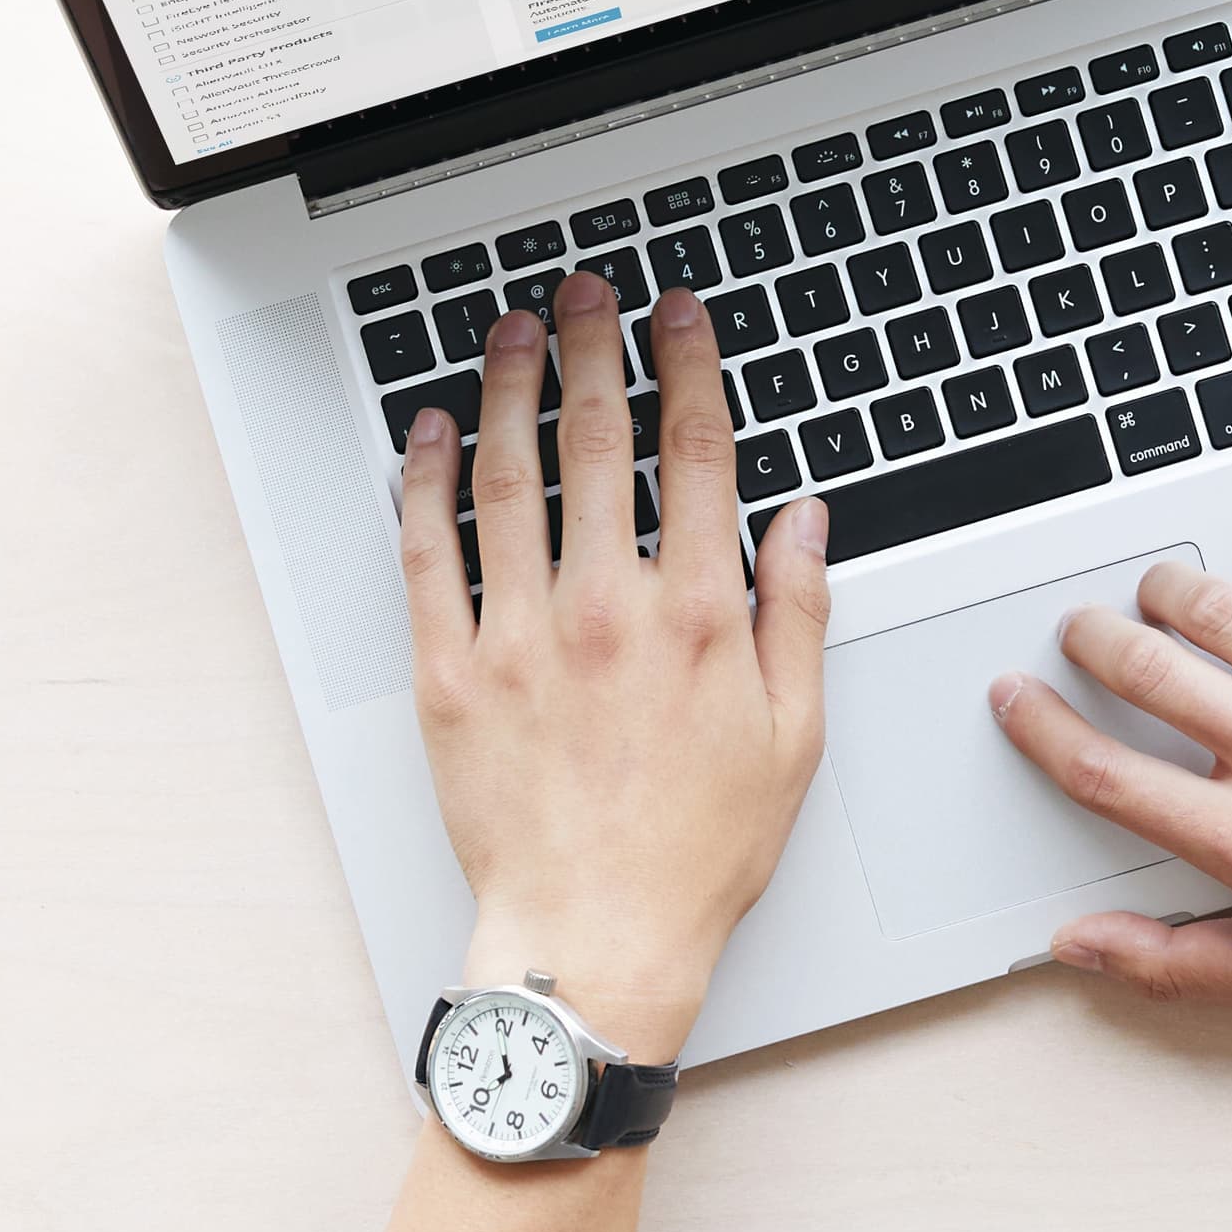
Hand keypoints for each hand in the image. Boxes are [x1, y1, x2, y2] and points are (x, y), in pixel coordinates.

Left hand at [397, 271, 829, 1060]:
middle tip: (588, 293)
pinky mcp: (451, 673)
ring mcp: (521, 637)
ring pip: (509, 478)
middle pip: (597, 442)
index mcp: (700, 620)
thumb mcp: (793, 736)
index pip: (696, 455)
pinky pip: (428, 553)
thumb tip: (805, 522)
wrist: (595, 938)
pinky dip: (426, 481)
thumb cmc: (696, 853)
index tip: (679, 317)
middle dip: (595, 348)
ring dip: (511, 387)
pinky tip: (434, 433)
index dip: (688, 368)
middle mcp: (608, 611)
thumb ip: (796, 615)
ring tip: (513, 330)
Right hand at [992, 536, 1231, 1221]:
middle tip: (1087, 630)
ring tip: (1168, 595)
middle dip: (1095, 639)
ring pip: (1222, 608)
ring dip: (1175, 592)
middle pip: (1147, 670)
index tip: (1019, 697)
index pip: (1107, 771)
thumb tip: (1078, 945)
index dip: (1044, 726)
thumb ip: (1174, 963)